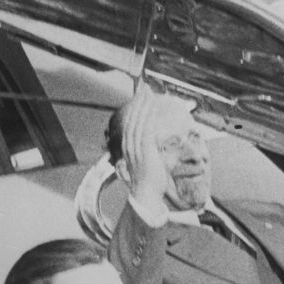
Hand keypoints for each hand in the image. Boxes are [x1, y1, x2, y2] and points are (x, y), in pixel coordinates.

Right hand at [120, 87, 174, 215]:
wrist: (146, 195)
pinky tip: (154, 107)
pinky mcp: (144, 150)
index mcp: (129, 148)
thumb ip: (147, 154)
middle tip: (144, 88)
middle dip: (139, 102)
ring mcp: (136, 148)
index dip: (136, 109)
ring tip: (149, 93)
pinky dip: (149, 116)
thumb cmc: (149, 181)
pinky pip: (147, 129)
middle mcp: (130, 146)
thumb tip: (154, 147)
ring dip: (144, 106)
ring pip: (139, 121)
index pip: (131, 123)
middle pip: (133, 118)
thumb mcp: (146, 164)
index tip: (141, 97)